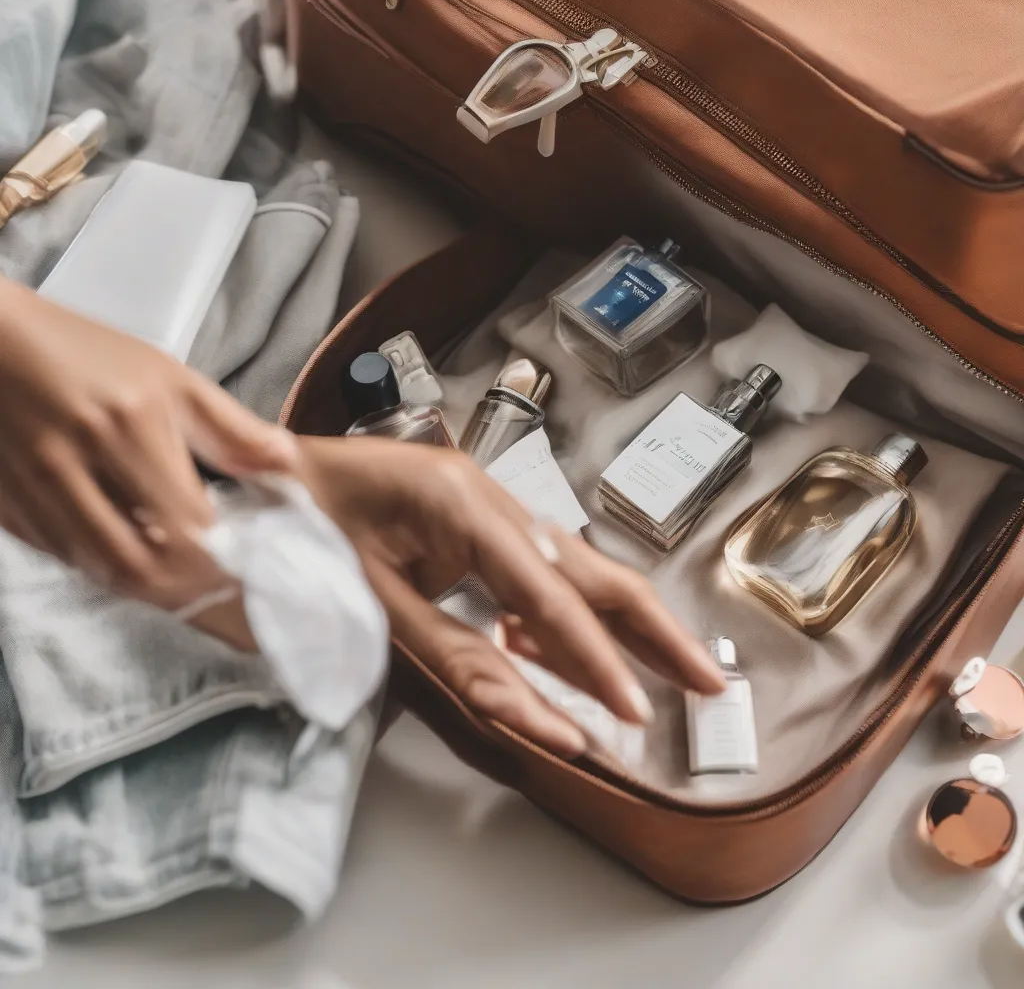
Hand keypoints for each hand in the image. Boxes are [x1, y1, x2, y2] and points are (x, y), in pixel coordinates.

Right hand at [0, 277, 298, 606]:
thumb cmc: (90, 354)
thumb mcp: (172, 380)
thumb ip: (231, 429)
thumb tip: (287, 463)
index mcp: (128, 430)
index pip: (187, 526)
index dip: (222, 557)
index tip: (248, 564)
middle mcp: (75, 466)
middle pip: (139, 565)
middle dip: (185, 588)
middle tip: (217, 588)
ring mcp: (32, 491)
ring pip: (99, 571)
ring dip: (147, 585)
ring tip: (182, 579)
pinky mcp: (6, 507)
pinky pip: (64, 559)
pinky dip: (104, 570)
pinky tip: (132, 558)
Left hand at [297, 435, 725, 756]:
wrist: (264, 474)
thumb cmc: (301, 528)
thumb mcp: (372, 601)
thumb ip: (455, 657)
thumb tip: (533, 711)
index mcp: (462, 504)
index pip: (550, 596)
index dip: (595, 661)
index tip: (634, 712)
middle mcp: (490, 497)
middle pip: (591, 568)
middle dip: (653, 629)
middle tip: (706, 680)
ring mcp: (488, 504)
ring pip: (574, 570)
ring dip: (619, 626)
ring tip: (664, 674)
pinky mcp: (477, 521)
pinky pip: (538, 574)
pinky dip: (563, 620)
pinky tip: (569, 655)